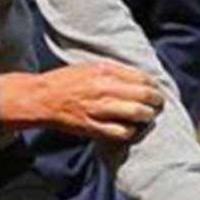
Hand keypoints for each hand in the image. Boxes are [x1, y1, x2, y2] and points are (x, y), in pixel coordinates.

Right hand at [0, 62, 163, 141]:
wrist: (41, 98)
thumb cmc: (66, 81)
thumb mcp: (91, 67)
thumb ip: (115, 72)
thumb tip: (139, 79)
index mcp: (105, 71)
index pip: (142, 77)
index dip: (154, 85)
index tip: (156, 89)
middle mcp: (104, 89)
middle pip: (144, 95)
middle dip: (156, 101)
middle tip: (158, 104)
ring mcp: (99, 109)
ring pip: (137, 114)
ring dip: (148, 116)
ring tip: (148, 117)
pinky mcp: (93, 127)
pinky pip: (121, 132)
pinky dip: (131, 132)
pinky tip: (131, 129)